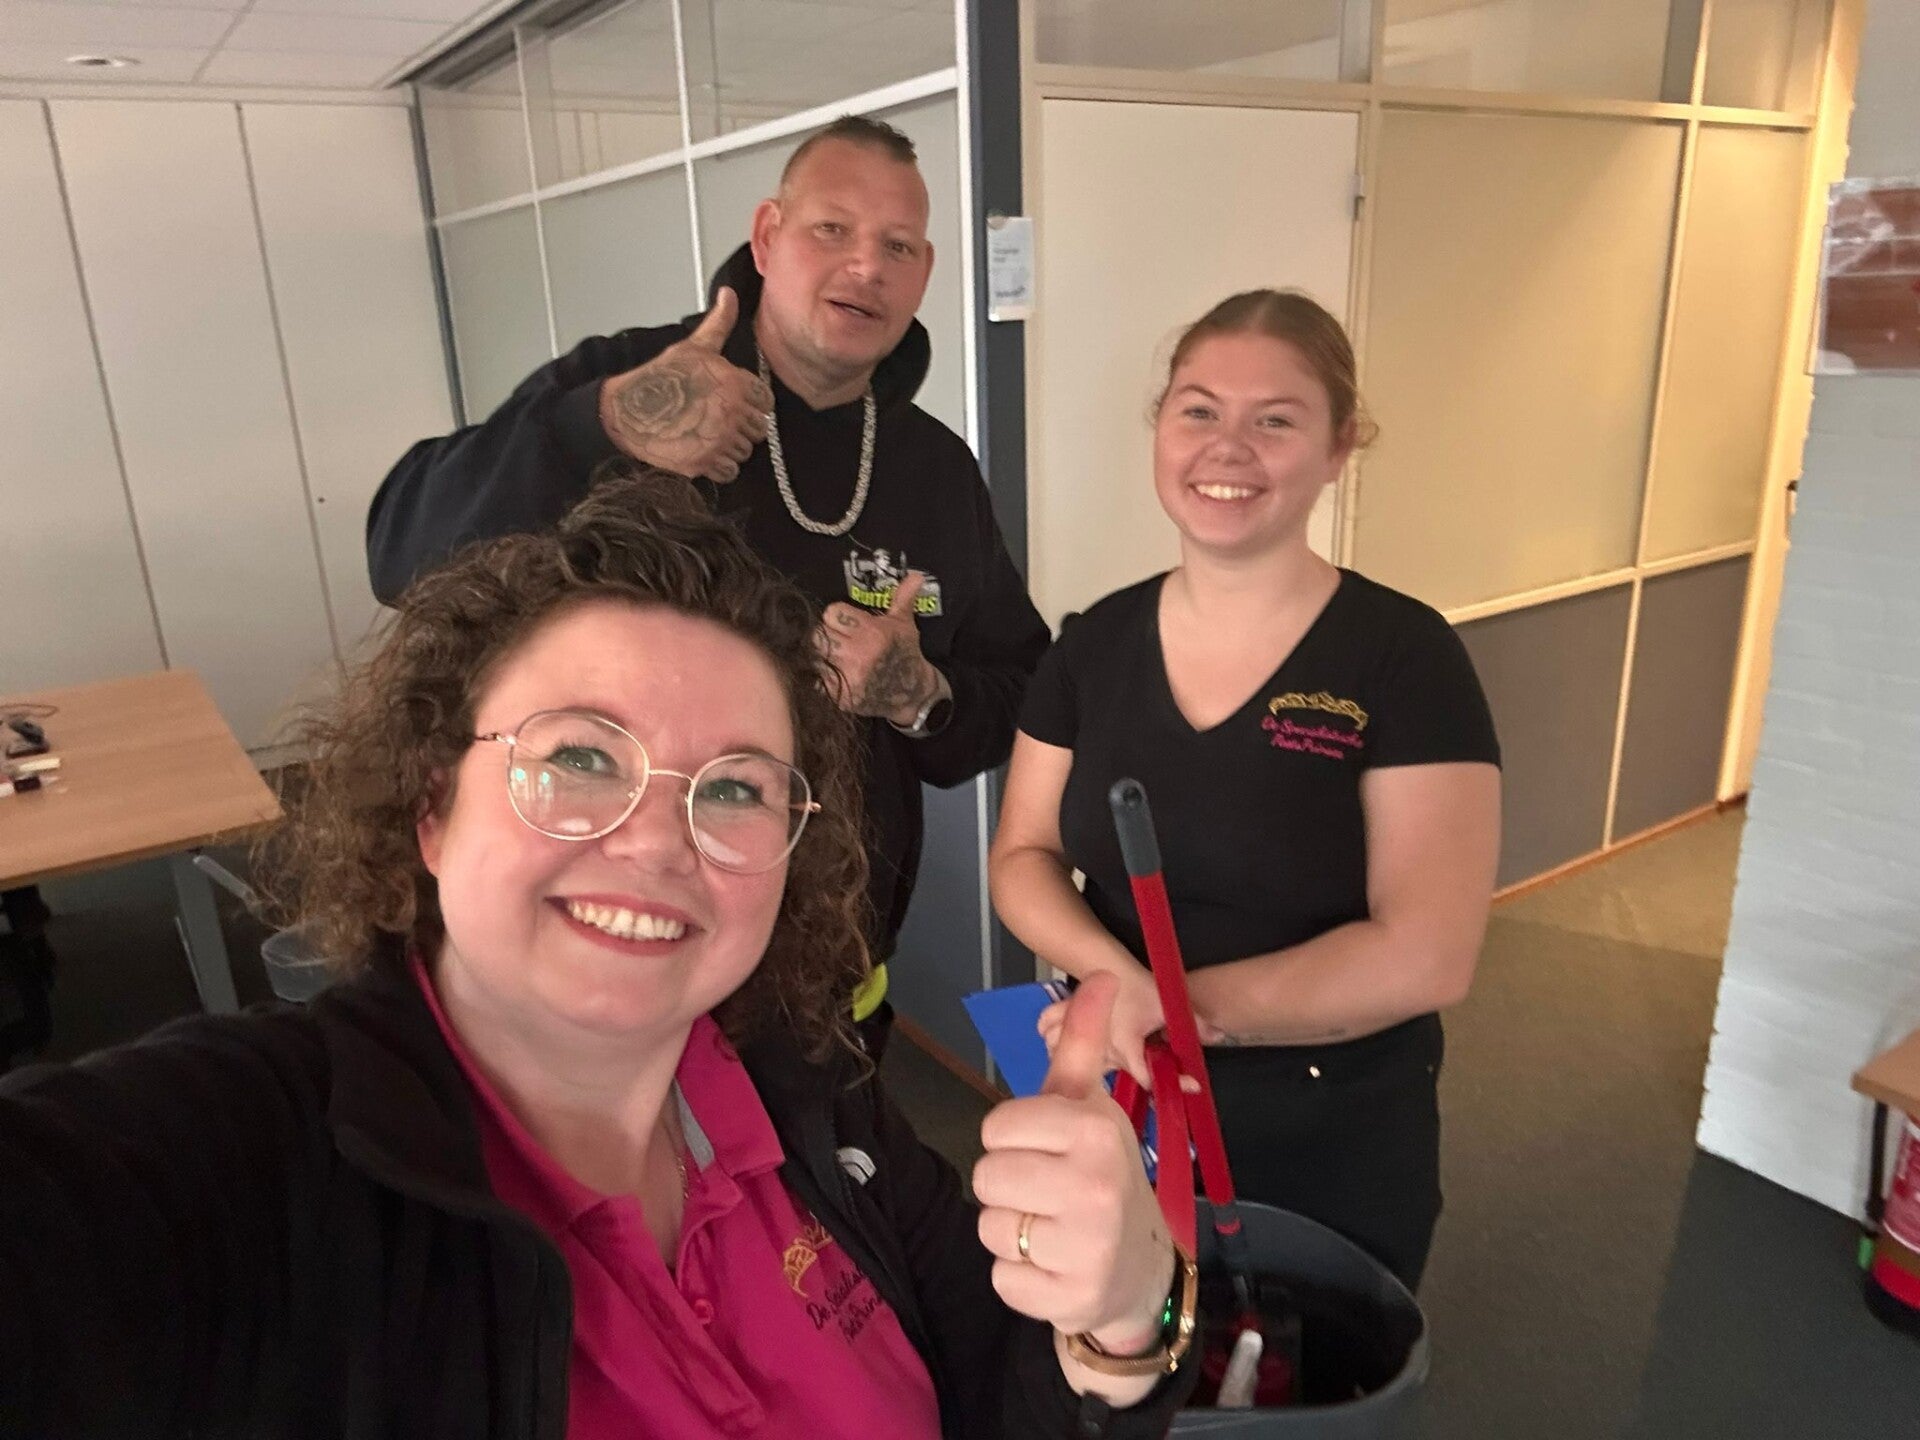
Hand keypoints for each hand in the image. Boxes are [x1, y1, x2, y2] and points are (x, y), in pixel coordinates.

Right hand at [598, 286, 772, 481]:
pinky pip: (729, 472)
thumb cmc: (661, 378)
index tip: (733, 404)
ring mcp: (720, 440)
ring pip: (744, 452)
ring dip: (729, 447)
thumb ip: (720, 323)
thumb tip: (729, 295)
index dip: (751, 404)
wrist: (628, 411)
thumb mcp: (694, 346)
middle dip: (740, 427)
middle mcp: (732, 413)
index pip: (766, 404)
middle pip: (757, 430)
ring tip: (705, 433)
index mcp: (736, 384)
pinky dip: (718, 466)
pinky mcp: (706, 463)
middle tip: (715, 420)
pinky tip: (701, 450)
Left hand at [819, 573, 940, 723]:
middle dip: (827, 636)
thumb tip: (916, 575)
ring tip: (835, 657)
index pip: (832, 613)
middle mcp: (859, 654)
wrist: (912, 692)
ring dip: (822, 656)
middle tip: (838, 640)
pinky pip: (817, 681)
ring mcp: (849, 677)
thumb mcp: (904, 623)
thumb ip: (903, 597)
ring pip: (815, 657)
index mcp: (871, 632)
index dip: (837, 617)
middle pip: (818, 635)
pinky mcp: (841, 695)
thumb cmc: (904, 653)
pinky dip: (822, 678)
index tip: (845, 624)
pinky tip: (835, 674)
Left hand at [974, 974, 1177, 1350]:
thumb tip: (1101, 973)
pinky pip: (1001, 1279)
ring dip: (1012, 1232)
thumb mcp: (1090, 1108)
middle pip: (986, 1177)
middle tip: (1048, 1193)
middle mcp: (1095, 1186)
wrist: (1140, 1266)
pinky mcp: (1070, 1299)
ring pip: (990, 1228)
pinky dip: (1019, 1277)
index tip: (1046, 1149)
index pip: (997, 1126)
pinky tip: (1055, 1266)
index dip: (1013, 1139)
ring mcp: (1086, 1248)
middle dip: (1008, 1186)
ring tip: (1052, 1229)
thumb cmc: (1099, 1174)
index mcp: (1096, 1130)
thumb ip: (1083, 1042)